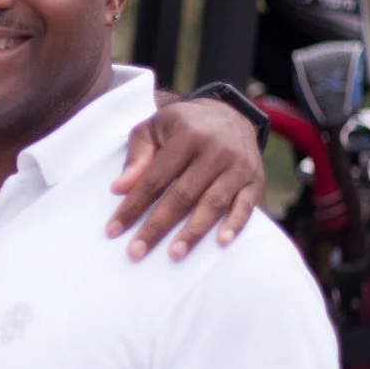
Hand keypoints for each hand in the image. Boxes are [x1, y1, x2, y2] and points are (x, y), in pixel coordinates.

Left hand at [108, 97, 265, 261]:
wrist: (231, 114)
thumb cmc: (183, 126)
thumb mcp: (155, 128)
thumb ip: (137, 156)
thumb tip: (119, 189)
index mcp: (187, 136)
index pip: (155, 178)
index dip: (133, 205)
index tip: (113, 230)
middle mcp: (215, 150)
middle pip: (182, 196)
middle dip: (157, 226)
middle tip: (136, 252)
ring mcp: (238, 166)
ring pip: (213, 204)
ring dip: (193, 232)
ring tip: (174, 255)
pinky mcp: (255, 180)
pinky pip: (245, 206)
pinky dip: (235, 224)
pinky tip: (221, 242)